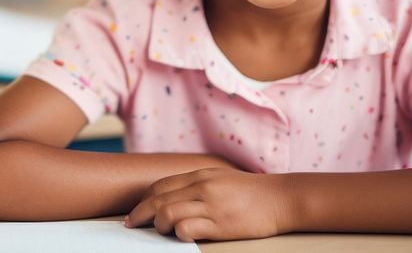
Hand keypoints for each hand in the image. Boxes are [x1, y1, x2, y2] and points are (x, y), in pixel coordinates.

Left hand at [124, 167, 290, 241]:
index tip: (137, 210)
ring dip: (157, 224)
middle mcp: (201, 187)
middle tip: (131, 225)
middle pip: (158, 200)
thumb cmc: (251, 192)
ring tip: (160, 231)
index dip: (144, 199)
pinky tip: (181, 236)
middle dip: (139, 214)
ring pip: (167, 213)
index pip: (160, 186)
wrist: (281, 198)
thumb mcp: (220, 179)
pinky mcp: (220, 224)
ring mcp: (210, 205)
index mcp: (200, 175)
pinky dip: (178, 234)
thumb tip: (172, 197)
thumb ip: (197, 185)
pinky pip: (188, 229)